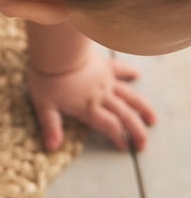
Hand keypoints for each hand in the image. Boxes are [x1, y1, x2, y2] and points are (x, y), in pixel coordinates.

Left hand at [27, 47, 156, 151]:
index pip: (109, 127)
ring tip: (152, 120)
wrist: (57, 50)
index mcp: (88, 108)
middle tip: (143, 145)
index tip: (124, 147)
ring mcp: (105, 80)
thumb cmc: (47, 78)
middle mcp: (102, 96)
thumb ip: (50, 126)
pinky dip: (128, 72)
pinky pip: (119, 69)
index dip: (118, 138)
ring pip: (129, 96)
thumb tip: (52, 147)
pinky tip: (137, 75)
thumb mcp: (44, 104)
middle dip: (136, 131)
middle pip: (124, 116)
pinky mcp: (103, 65)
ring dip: (142, 108)